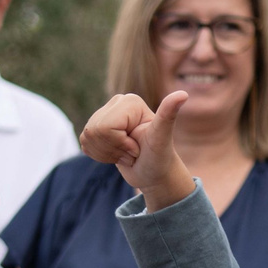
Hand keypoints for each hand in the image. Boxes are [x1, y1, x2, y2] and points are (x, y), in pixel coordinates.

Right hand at [81, 90, 193, 210]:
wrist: (153, 173)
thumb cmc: (160, 156)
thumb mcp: (162, 137)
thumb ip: (168, 115)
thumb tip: (182, 94)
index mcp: (130, 101)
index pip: (106, 126)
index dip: (120, 143)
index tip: (138, 147)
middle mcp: (116, 103)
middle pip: (95, 131)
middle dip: (113, 149)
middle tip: (132, 152)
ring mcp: (105, 114)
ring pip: (88, 137)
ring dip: (106, 154)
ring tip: (126, 154)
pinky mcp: (96, 127)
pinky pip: (84, 143)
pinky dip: (99, 155)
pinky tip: (116, 155)